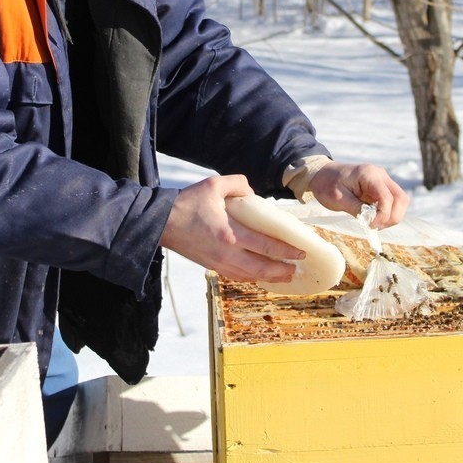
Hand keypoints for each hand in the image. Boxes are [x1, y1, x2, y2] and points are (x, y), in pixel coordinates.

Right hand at [160, 174, 305, 281]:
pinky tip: (260, 276)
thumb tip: (253, 193)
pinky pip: (237, 277)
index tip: (302, 251)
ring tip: (285, 276)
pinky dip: (252, 278)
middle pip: (262, 267)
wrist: (161, 223)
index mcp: (231, 233)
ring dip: (270, 278)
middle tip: (298, 268)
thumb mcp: (215, 185)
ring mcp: (219, 263)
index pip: (266, 246)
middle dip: (283, 270)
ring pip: (250, 276)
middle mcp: (227, 253)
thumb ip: (238, 184)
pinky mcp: (212, 266)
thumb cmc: (188, 203)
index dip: (287, 250)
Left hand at [305, 162, 409, 228]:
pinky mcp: (380, 188)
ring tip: (374, 223)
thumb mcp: (337, 198)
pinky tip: (373, 218)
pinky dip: (387, 213)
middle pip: (400, 198)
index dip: (383, 215)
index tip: (371, 226)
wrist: (322, 174)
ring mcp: (382, 181)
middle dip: (392, 217)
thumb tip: (372, 221)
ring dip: (391, 216)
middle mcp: (380, 175)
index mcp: (369, 174)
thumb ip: (356, 209)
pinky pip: (392, 202)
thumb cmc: (327, 184)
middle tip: (375, 227)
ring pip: (400, 201)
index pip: (387, 197)